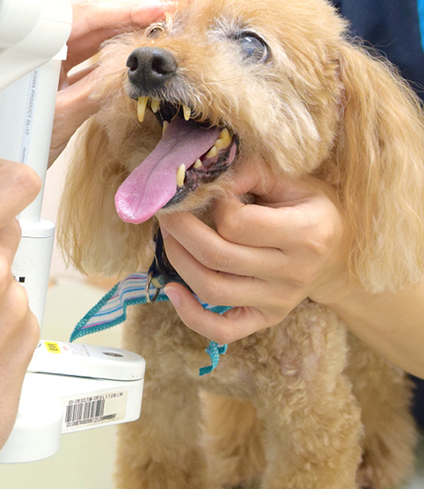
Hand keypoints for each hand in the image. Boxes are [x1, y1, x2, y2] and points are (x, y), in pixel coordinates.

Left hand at [49, 0, 168, 164]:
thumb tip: (129, 73)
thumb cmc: (6, 144)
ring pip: (91, 44)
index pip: (86, 18)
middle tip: (167, 18)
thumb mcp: (58, 118)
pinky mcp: (54, 85)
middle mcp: (42, 52)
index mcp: (36, 49)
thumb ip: (94, 93)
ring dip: (122, 40)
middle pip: (92, 26)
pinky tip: (131, 62)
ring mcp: (48, 68)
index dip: (125, 11)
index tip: (157, 9)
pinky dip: (111, 62)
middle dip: (129, 20)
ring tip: (156, 35)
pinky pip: (87, 65)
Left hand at [158, 162, 348, 343]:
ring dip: (178, 260)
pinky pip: (222, 331)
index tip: (208, 192)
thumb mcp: (290, 180)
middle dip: (180, 230)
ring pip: (211, 290)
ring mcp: (279, 301)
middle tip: (166, 210)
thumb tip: (206, 178)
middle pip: (217, 257)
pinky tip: (173, 290)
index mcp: (306, 233)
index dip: (212, 205)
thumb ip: (250, 173)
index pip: (236, 224)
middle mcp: (294, 273)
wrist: (336, 251)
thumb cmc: (308, 207)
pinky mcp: (265, 319)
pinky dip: (191, 315)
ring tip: (168, 236)